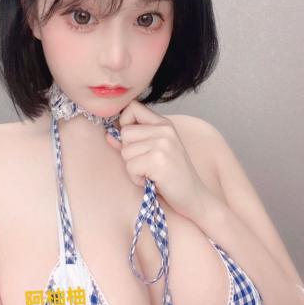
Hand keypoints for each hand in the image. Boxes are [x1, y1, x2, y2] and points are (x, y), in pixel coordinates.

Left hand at [105, 99, 208, 218]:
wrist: (194, 197)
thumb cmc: (172, 176)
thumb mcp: (153, 153)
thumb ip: (131, 142)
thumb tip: (108, 135)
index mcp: (164, 124)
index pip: (133, 107)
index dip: (124, 122)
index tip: (132, 140)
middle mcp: (164, 130)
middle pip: (125, 133)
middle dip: (129, 153)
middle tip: (146, 164)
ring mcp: (162, 144)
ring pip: (125, 152)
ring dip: (133, 168)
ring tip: (151, 173)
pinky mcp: (159, 160)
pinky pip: (130, 167)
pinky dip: (137, 178)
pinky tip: (152, 181)